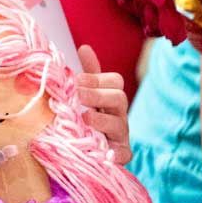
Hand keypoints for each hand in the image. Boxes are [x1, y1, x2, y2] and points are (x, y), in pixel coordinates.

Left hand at [76, 44, 131, 163]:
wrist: (94, 151)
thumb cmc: (92, 118)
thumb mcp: (89, 95)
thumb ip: (89, 74)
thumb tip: (85, 47)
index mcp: (110, 97)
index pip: (114, 81)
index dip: (97, 79)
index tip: (77, 79)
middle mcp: (118, 114)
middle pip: (119, 98)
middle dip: (98, 95)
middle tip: (78, 95)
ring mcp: (120, 135)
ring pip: (119, 124)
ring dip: (102, 120)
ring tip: (85, 118)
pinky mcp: (120, 155)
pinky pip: (124, 154)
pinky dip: (118, 154)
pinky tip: (108, 154)